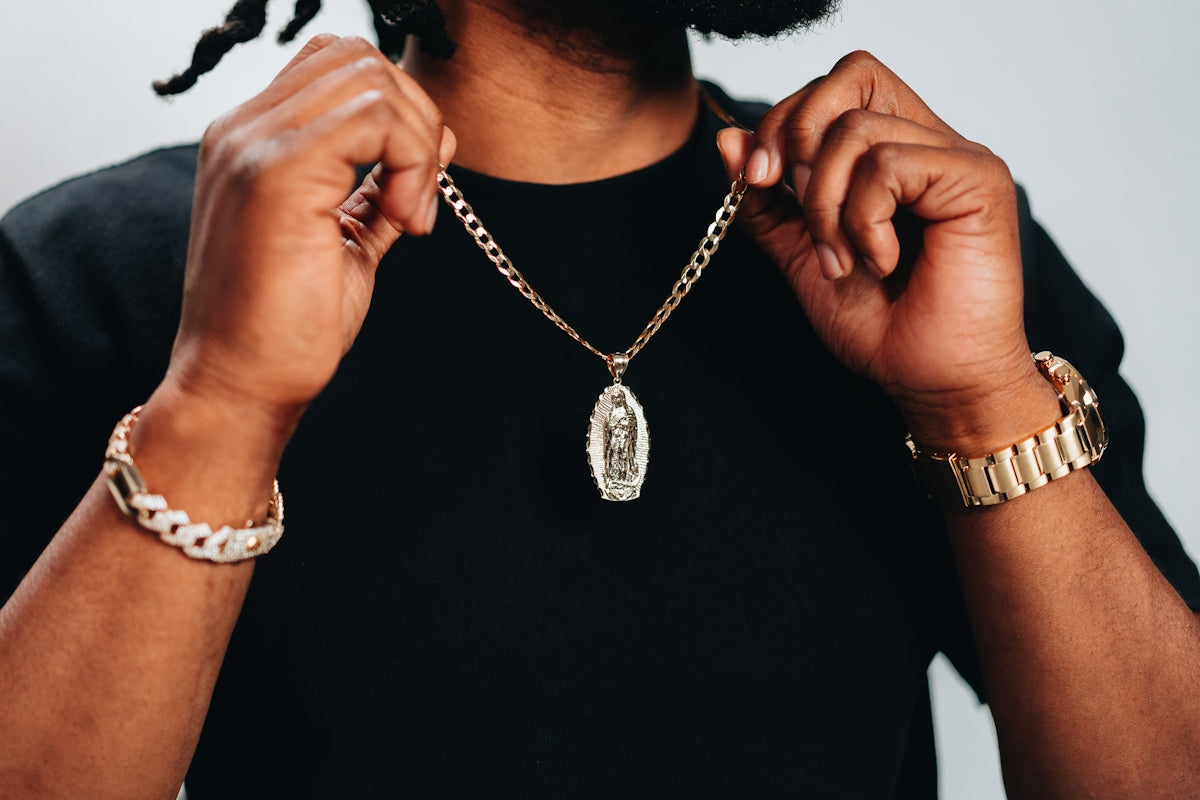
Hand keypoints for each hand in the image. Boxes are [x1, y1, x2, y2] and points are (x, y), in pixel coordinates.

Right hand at [166, 35, 454, 429]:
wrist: (241, 386)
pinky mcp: (276, 171)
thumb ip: (386, 183)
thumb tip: (440, 138)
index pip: (338, 66)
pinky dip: (412, 162)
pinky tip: (408, 221)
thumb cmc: (287, 326)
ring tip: (412, 216)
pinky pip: (374, 116)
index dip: (398, 113)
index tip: (413, 190)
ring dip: (416, 144)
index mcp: (253, 140)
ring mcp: (253, 144)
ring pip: (371, 80)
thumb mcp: (350, 238)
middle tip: (419, 199)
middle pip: (358, 58)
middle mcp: (244, 129)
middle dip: (415, 119)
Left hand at [717, 52, 1056, 452]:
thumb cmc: (878, 324)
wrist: (926, 380)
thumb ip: (766, 199)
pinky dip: (865, 220)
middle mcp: (927, 142)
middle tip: (800, 213)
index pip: (833, 87)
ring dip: (828, 207)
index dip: (784, 121)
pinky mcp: (979, 179)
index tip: (759, 181)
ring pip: (858, 131)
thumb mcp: (799, 253)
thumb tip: (729, 139)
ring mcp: (956, 157)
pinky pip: (891, 164)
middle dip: (799, 141)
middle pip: (851, 76)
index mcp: (890, 151)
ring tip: (844, 262)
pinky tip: (881, 262)